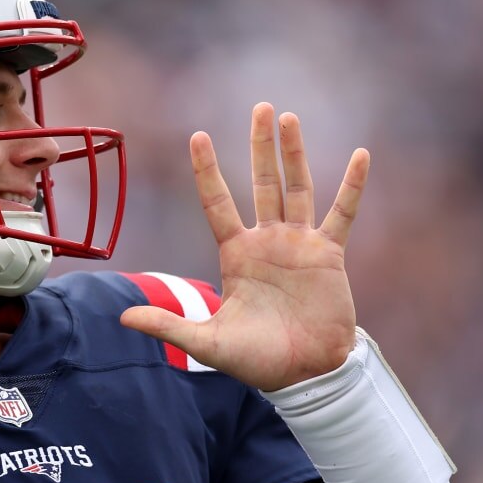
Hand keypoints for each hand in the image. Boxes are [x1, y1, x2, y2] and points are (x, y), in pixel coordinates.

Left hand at [120, 105, 367, 392]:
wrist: (304, 375)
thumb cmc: (256, 360)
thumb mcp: (207, 343)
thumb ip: (168, 326)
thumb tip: (122, 318)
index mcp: (236, 254)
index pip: (217, 203)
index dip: (208, 171)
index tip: (198, 135)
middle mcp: (267, 241)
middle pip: (261, 183)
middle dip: (260, 146)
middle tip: (260, 107)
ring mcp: (299, 244)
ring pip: (297, 187)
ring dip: (295, 154)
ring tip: (289, 118)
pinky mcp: (329, 255)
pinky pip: (342, 213)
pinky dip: (351, 186)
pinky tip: (360, 156)